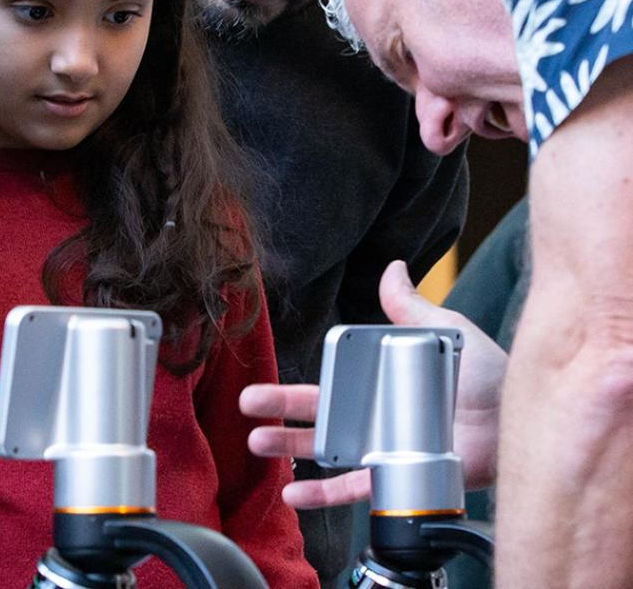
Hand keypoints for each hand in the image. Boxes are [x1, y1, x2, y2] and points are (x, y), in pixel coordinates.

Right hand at [240, 259, 506, 508]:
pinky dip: (323, 494)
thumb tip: (393, 267)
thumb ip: (410, 306)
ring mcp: (380, 446)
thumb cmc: (485, 374)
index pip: (328, 383)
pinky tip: (295, 493)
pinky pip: (354, 487)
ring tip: (258, 443)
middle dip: (277, 411)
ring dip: (289, 450)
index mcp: (376, 382)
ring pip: (325, 451)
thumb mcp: (443, 330)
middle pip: (315, 416)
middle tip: (246, 406)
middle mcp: (372, 415)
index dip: (294, 388)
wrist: (514, 418)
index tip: (264, 388)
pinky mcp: (394, 473)